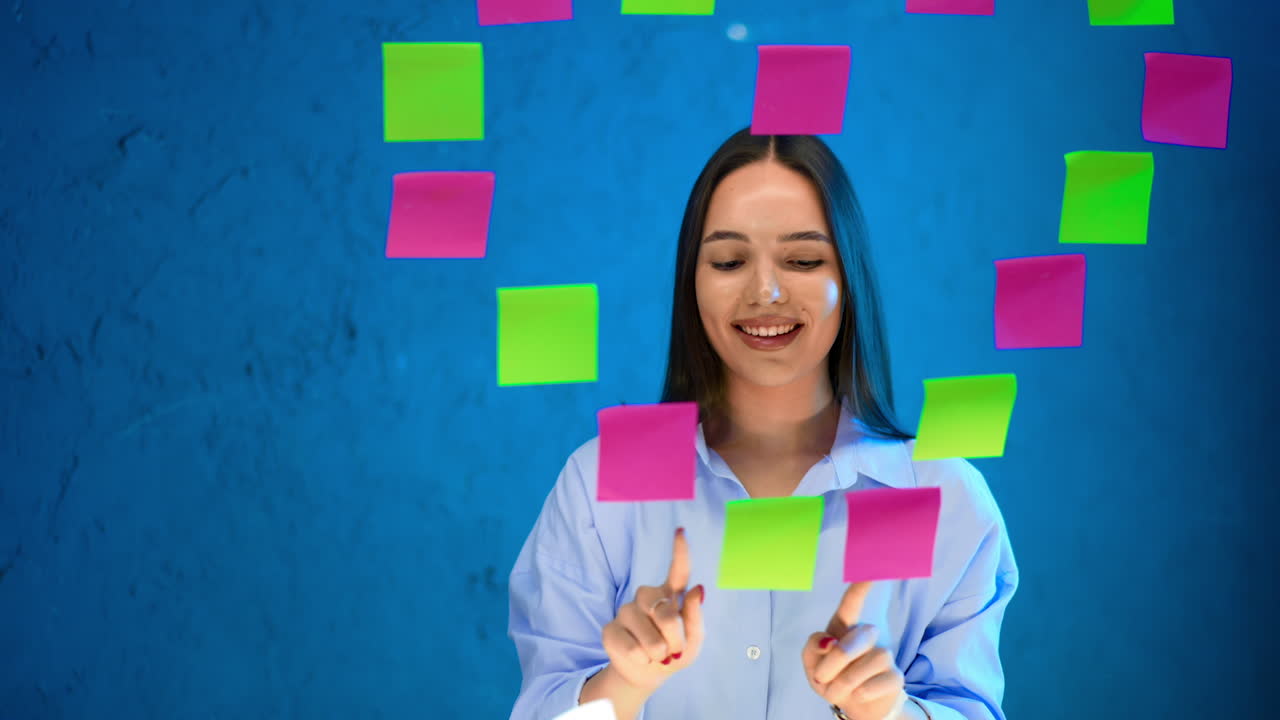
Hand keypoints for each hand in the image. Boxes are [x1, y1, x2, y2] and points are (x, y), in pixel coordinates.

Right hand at [599, 527, 705, 693]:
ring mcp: (626, 610)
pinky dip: (642, 660)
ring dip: (658, 654)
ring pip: (650, 636)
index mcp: (670, 595)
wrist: (649, 673)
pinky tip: (640, 657)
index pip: (678, 571)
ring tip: (656, 655)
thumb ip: (696, 617)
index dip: (680, 552)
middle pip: (665, 613)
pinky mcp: (610, 628)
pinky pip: (632, 648)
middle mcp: (647, 598)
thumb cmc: (675, 652)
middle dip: (674, 638)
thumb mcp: (694, 640)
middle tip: (672, 650)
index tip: (681, 532)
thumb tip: (699, 589)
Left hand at [801, 582, 907, 719]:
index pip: (853, 601)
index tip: (872, 570)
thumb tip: (830, 641)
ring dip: (843, 683)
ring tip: (836, 691)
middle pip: (859, 636)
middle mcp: (867, 635)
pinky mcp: (896, 677)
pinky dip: (860, 693)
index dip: (862, 586)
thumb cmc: (831, 677)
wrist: (854, 705)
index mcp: (844, 626)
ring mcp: (884, 655)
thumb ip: (813, 647)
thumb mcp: (813, 663)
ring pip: (869, 661)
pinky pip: (876, 683)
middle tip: (821, 678)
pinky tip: (858, 694)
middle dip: (836, 660)